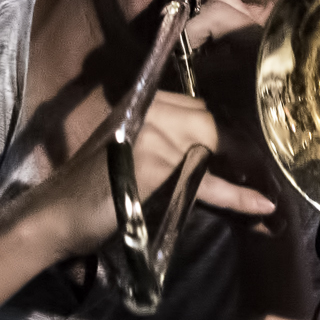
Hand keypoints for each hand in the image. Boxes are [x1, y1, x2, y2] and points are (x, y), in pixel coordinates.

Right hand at [39, 87, 275, 265]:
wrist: (55, 217)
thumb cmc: (96, 191)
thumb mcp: (134, 153)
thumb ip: (171, 143)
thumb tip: (228, 150)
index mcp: (142, 102)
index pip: (198, 107)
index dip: (225, 130)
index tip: (253, 147)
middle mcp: (148, 110)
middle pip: (210, 122)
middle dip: (237, 149)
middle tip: (261, 171)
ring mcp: (152, 133)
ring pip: (212, 147)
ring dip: (239, 172)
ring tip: (263, 189)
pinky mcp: (156, 164)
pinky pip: (207, 181)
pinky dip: (238, 197)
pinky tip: (262, 205)